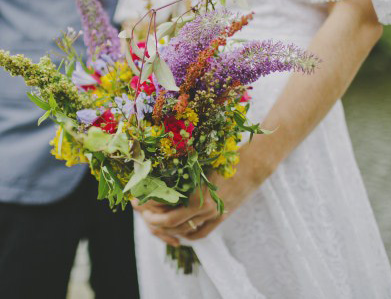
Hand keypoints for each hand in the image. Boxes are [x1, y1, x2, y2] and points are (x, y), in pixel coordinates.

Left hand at [136, 146, 269, 242]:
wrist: (253, 165)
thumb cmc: (224, 156)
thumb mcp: (198, 160)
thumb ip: (179, 169)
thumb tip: (154, 172)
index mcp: (195, 191)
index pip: (164, 210)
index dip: (148, 208)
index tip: (137, 200)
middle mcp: (204, 207)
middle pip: (171, 224)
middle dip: (153, 220)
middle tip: (142, 212)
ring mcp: (214, 214)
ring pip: (184, 230)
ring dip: (167, 228)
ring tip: (156, 220)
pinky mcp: (222, 218)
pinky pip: (200, 232)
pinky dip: (186, 234)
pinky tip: (177, 230)